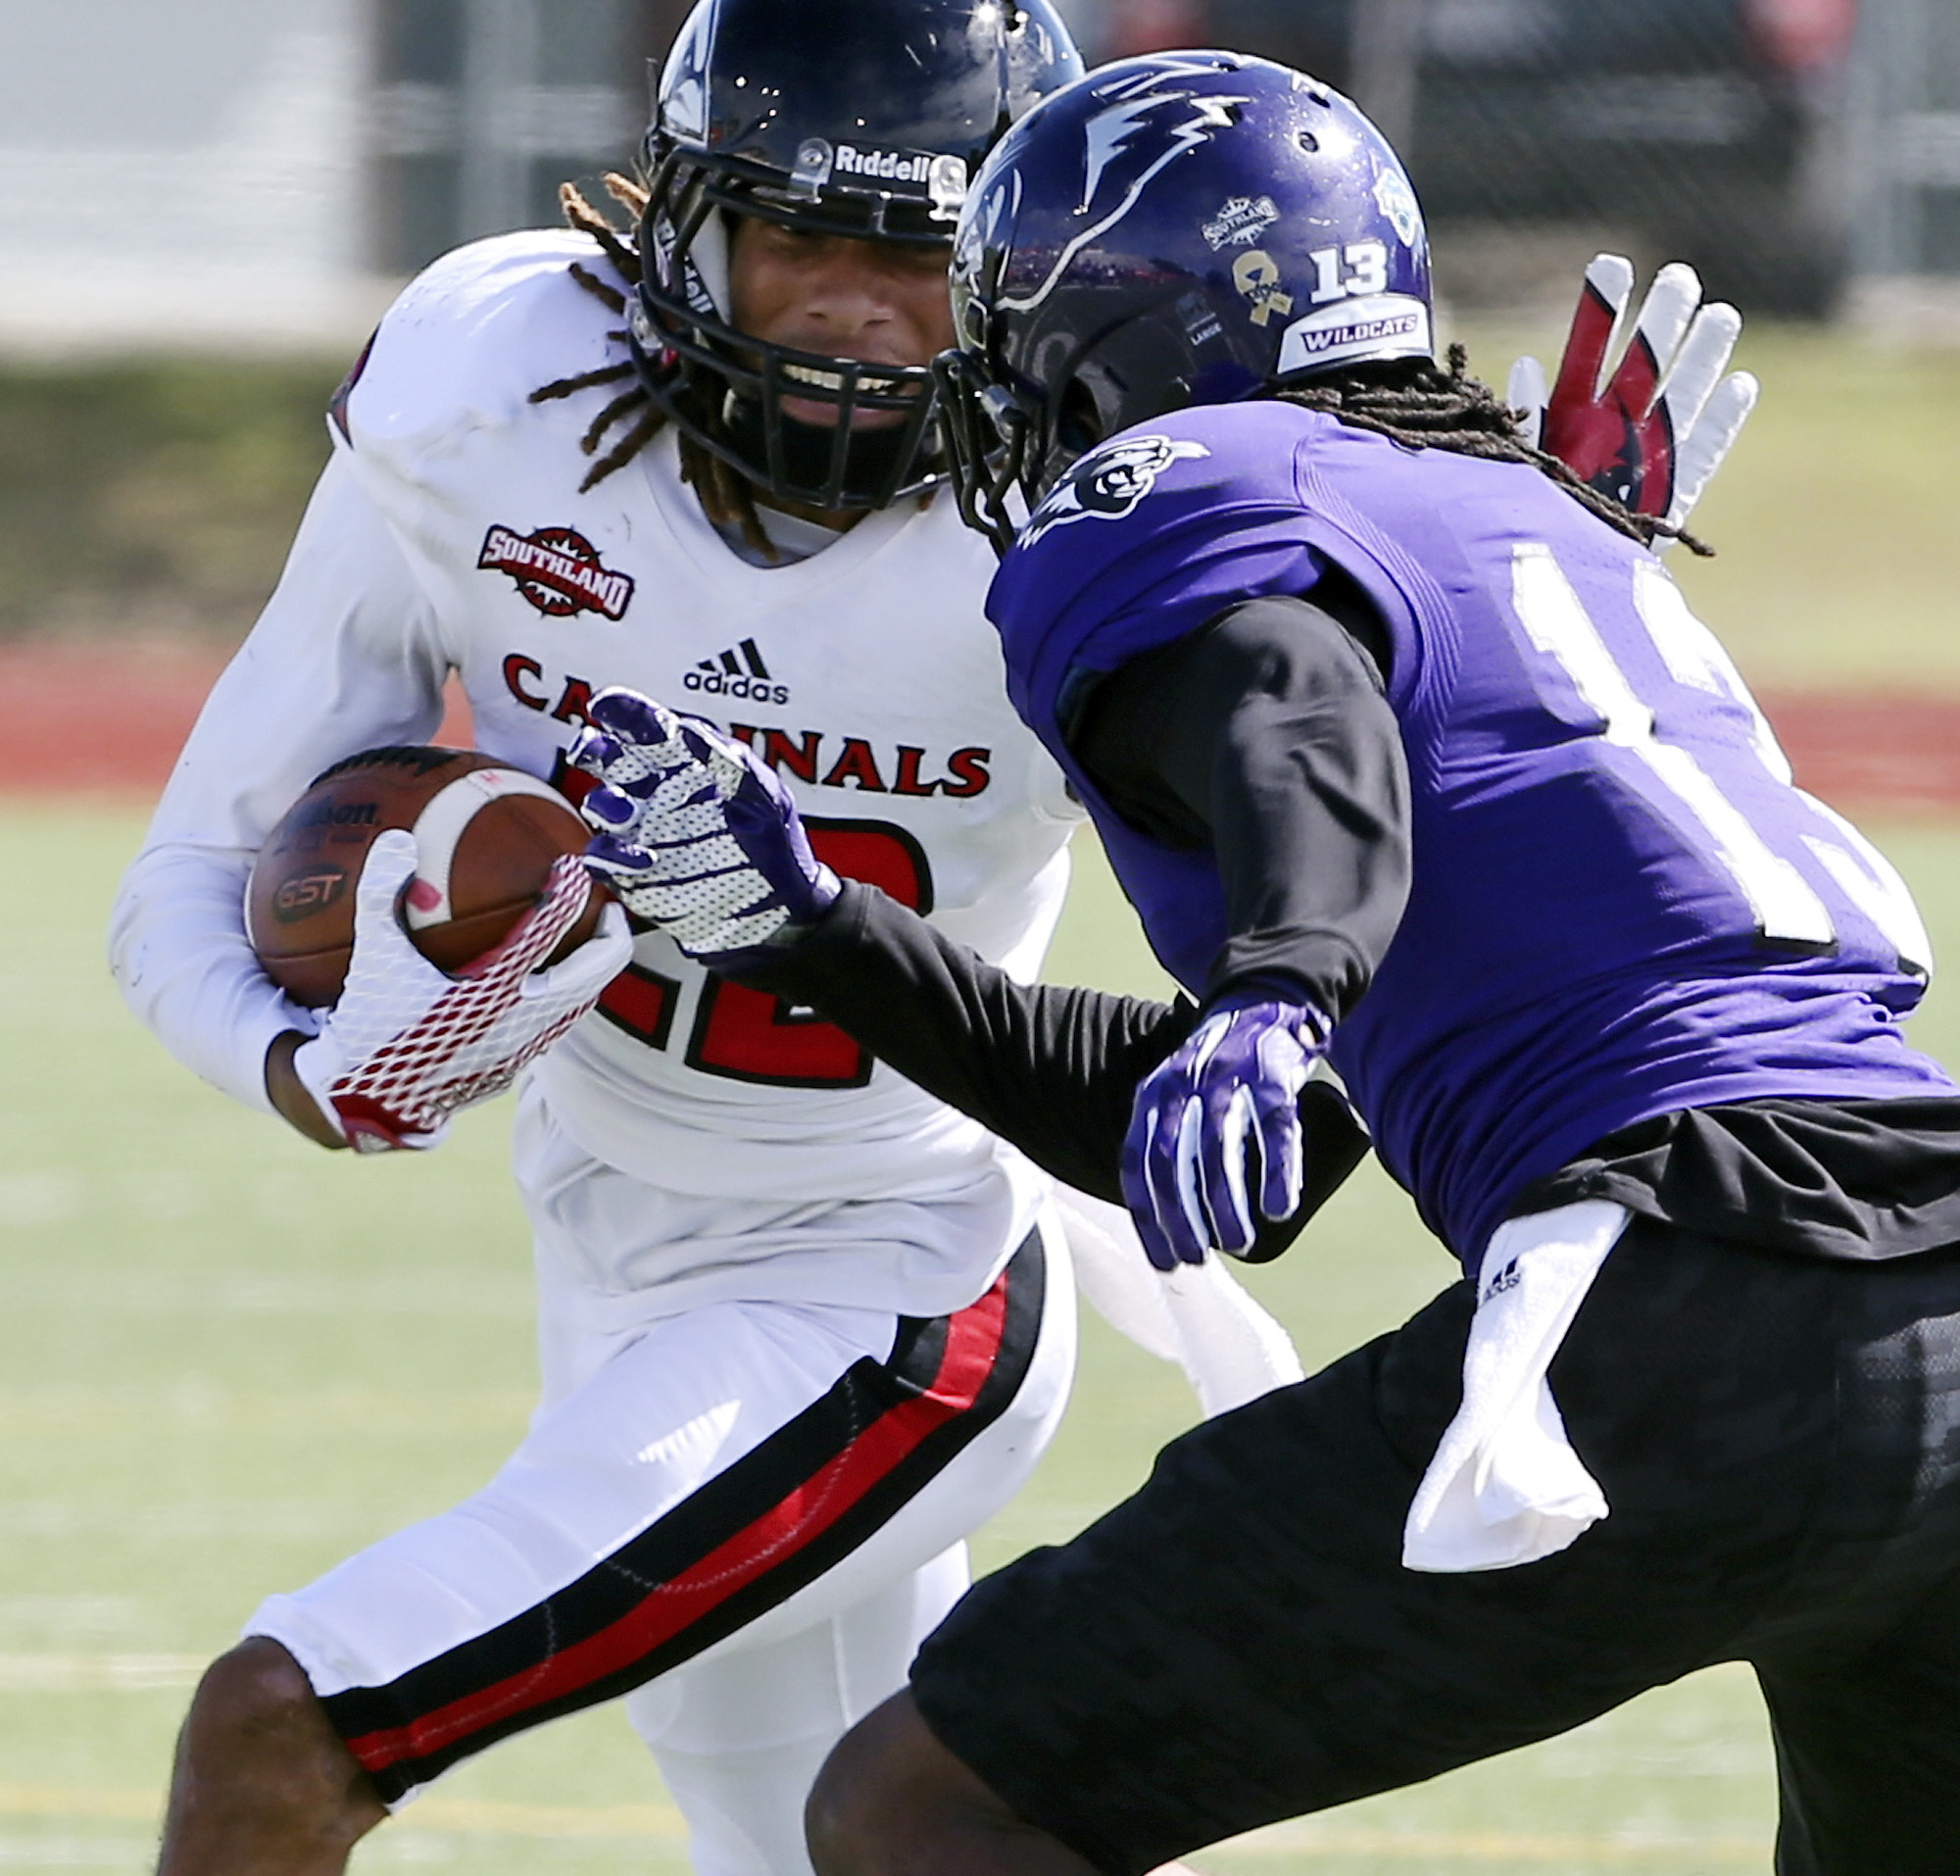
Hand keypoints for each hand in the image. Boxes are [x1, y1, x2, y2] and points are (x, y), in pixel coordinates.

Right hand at [289, 831, 631, 1151]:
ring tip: (596, 940)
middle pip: (591, 975)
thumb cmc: (366, 1024)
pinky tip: (554, 981)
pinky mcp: (514, 1070)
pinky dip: (568, 997)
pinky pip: (556, 1027)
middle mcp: (517, 1024)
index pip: (546, 933)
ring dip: (595, 970)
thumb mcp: (370, 956)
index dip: (567, 893)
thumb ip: (380, 892)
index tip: (573, 865)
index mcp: (488, 992)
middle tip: (613, 905)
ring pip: (580, 1005)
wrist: (364, 1104)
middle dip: (611, 936)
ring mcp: (521, 1052)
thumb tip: (399, 838)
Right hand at [570, 687, 839, 969]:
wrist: (778, 914)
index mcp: (689, 764)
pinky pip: (606, 858)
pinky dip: (613, 856)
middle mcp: (658, 793)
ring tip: (625, 810)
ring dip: (605, 802)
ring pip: (601, 805)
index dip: (624, 712)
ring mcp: (642, 832)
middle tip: (592, 748)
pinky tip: (644, 859)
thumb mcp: (763, 797)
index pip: (649, 729)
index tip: (607, 704)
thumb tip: (690, 730)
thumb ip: (728, 763)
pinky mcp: (634, 874)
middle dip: (594, 749)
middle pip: (609, 759)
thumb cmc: (777, 847)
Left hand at [1120, 990, 1327, 1270]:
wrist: (1264, 1005)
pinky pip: (1274, 1130)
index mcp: (1152, 1095)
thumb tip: (1171, 1222)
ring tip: (1237, 1242)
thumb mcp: (1177, 1096)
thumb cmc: (1219, 1070)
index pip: (1137, 1162)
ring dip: (1224, 1203)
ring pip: (1218, 1149)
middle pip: (1171, 1161)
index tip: (1164, 1260)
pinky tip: (1278, 1208)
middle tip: (1197, 1258)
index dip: (1147, 1216)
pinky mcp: (1271, 1075)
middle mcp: (1182, 1085)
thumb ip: (1167, 1142)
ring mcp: (1227, 1077)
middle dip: (1180, 1217)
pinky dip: (1277, 1173)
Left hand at [1509, 253, 1758, 537]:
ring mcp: (1643, 460)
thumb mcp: (1515, 470)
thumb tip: (1526, 366)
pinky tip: (1740, 383)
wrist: (1547, 594)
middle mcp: (1608, 433)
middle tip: (1679, 277)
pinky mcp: (1668, 496)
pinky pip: (1700, 455)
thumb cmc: (1521, 531)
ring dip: (1700, 358)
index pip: (1586, 355)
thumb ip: (1527, 421)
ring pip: (1679, 398)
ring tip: (1719, 314)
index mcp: (1566, 422)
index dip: (1599, 314)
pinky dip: (1719, 423)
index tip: (1610, 264)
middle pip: (1641, 367)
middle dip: (1660, 323)